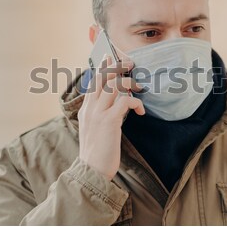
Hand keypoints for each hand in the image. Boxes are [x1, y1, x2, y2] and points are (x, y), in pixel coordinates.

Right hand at [78, 56, 144, 179]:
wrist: (91, 170)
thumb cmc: (97, 150)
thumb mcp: (94, 127)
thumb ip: (101, 112)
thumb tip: (117, 100)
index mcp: (85, 108)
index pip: (93, 81)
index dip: (102, 67)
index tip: (110, 56)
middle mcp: (90, 107)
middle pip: (102, 77)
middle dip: (116, 66)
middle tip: (130, 63)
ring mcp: (98, 114)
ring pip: (114, 85)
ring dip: (130, 84)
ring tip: (140, 89)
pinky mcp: (109, 122)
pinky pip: (124, 101)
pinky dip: (135, 102)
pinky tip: (140, 110)